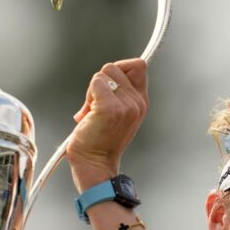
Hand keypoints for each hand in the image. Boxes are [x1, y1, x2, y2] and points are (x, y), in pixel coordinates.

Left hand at [66, 59, 147, 191]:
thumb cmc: (100, 140)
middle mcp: (137, 102)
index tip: (108, 86)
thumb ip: (117, 94)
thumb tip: (103, 75)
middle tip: (95, 106)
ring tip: (92, 112)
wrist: (95, 164)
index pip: (139, 65)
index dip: (120, 69)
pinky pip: (95, 83)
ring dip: (92, 91)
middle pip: (115, 67)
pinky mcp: (110, 108)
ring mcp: (126, 105)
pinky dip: (88, 97)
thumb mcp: (117, 114)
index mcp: (141, 102)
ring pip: (103, 74)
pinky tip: (88, 116)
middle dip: (100, 82)